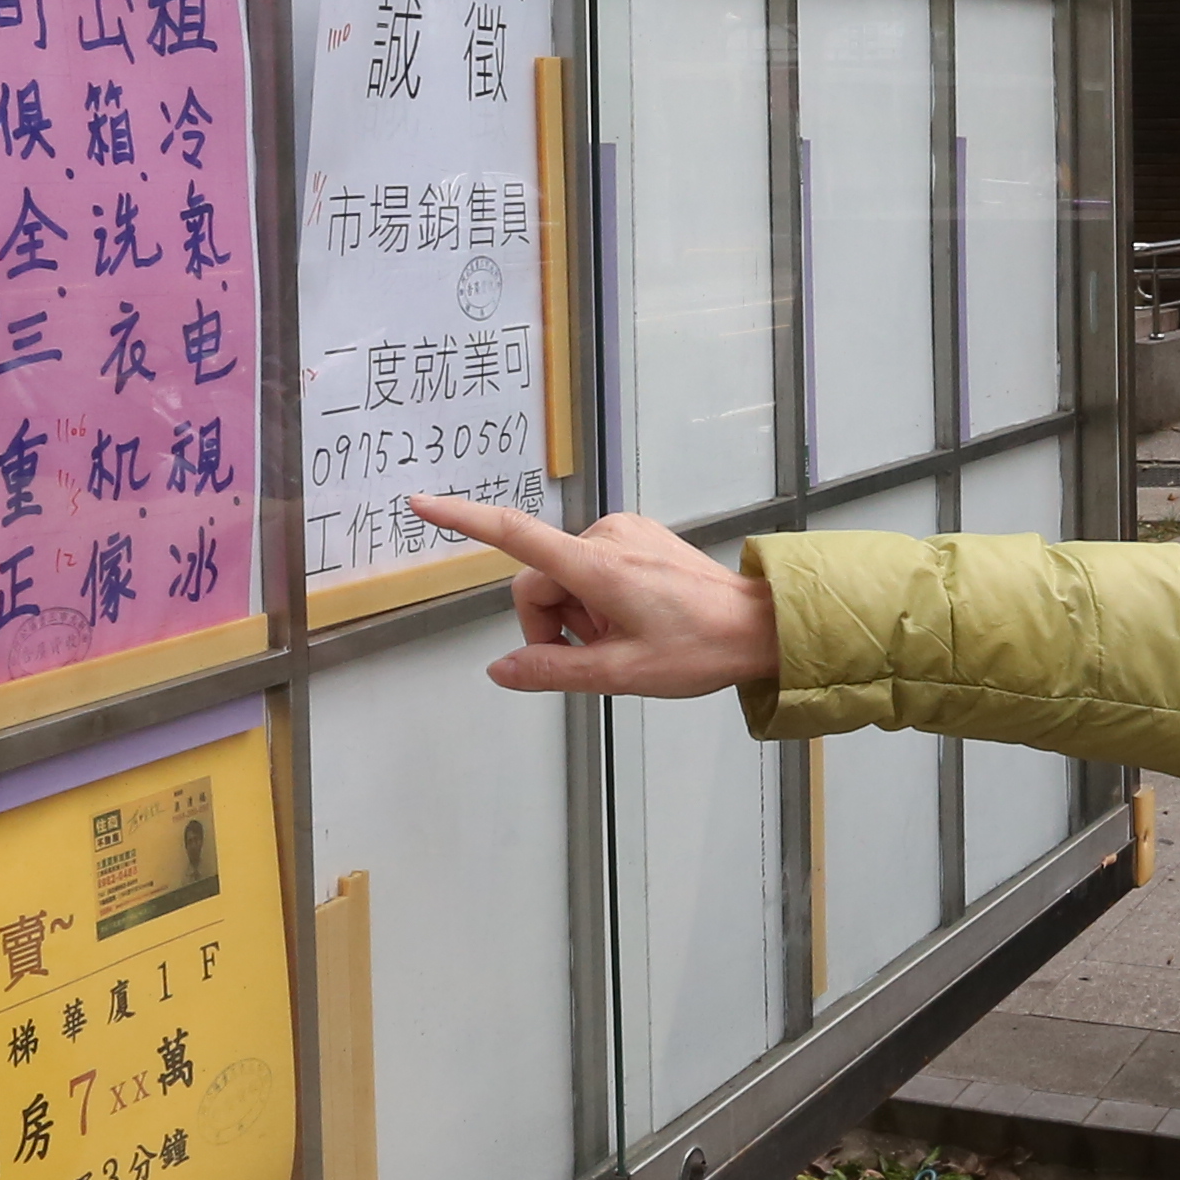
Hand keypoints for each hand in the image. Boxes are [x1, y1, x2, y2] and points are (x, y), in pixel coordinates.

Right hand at [407, 492, 779, 696]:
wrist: (758, 624)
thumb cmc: (699, 648)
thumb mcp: (620, 674)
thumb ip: (552, 671)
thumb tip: (501, 670)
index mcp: (597, 566)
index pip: (514, 536)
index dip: (462, 520)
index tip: (421, 505)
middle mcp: (605, 536)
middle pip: (537, 580)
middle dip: (550, 624)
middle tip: (594, 655)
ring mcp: (622, 532)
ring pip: (562, 577)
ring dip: (576, 614)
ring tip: (622, 638)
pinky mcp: (635, 535)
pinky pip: (589, 567)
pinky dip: (595, 598)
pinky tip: (632, 619)